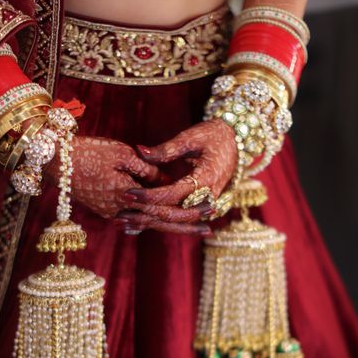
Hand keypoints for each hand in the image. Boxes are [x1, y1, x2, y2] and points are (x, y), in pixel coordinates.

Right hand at [47, 134, 213, 234]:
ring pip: (147, 224)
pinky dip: (150, 221)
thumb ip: (148, 170)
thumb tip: (167, 181)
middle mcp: (120, 211)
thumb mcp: (122, 154)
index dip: (188, 211)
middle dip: (185, 226)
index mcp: (127, 196)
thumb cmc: (87, 151)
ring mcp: (111, 214)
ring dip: (170, 225)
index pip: (164, 209)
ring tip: (192, 227)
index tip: (209, 210)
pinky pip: (133, 219)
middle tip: (209, 229)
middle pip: (159, 223)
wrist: (53, 161)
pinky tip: (163, 223)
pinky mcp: (105, 210)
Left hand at [122, 120, 236, 215]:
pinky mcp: (202, 205)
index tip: (127, 193)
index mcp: (206, 179)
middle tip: (119, 215)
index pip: (173, 194)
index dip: (149, 196)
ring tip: (124, 223)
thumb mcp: (190, 137)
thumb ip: (166, 149)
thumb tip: (140, 151)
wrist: (237, 142)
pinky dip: (159, 220)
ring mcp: (207, 204)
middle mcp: (208, 196)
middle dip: (145, 215)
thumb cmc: (214, 135)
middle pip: (173, 214)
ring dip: (149, 222)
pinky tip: (138, 222)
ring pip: (176, 220)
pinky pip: (180, 217)